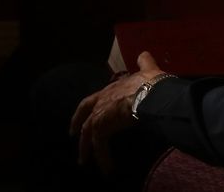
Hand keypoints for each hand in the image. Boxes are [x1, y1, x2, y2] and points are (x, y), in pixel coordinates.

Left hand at [69, 51, 164, 174]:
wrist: (150, 93)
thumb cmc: (150, 83)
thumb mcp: (147, 69)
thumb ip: (144, 63)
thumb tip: (144, 53)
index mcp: (110, 89)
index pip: (94, 98)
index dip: (87, 107)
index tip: (83, 115)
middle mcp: (101, 100)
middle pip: (83, 114)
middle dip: (77, 124)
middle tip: (73, 135)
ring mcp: (99, 114)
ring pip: (88, 134)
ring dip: (86, 149)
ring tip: (84, 162)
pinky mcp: (101, 128)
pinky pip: (100, 147)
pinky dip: (103, 159)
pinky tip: (107, 169)